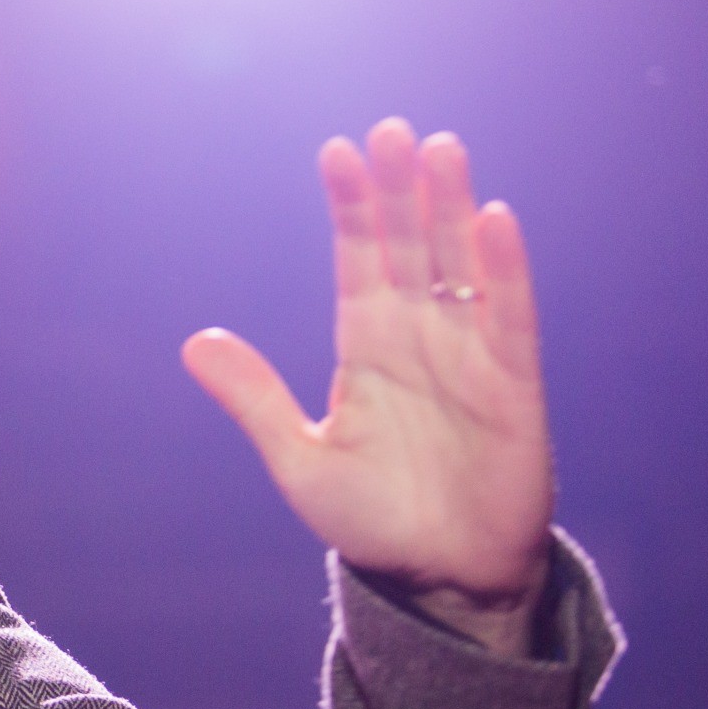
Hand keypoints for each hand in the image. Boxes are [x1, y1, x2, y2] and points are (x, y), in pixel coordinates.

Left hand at [182, 117, 554, 655]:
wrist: (438, 580)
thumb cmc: (372, 520)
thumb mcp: (299, 459)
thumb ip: (254, 399)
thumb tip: (193, 341)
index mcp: (367, 349)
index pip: (359, 261)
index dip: (351, 209)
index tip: (336, 152)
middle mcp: (420, 339)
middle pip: (411, 247)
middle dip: (400, 190)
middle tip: (391, 128)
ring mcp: (470, 357)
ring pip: (462, 266)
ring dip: (452, 209)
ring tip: (441, 150)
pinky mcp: (515, 387)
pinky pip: (511, 317)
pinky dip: (505, 269)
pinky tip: (495, 218)